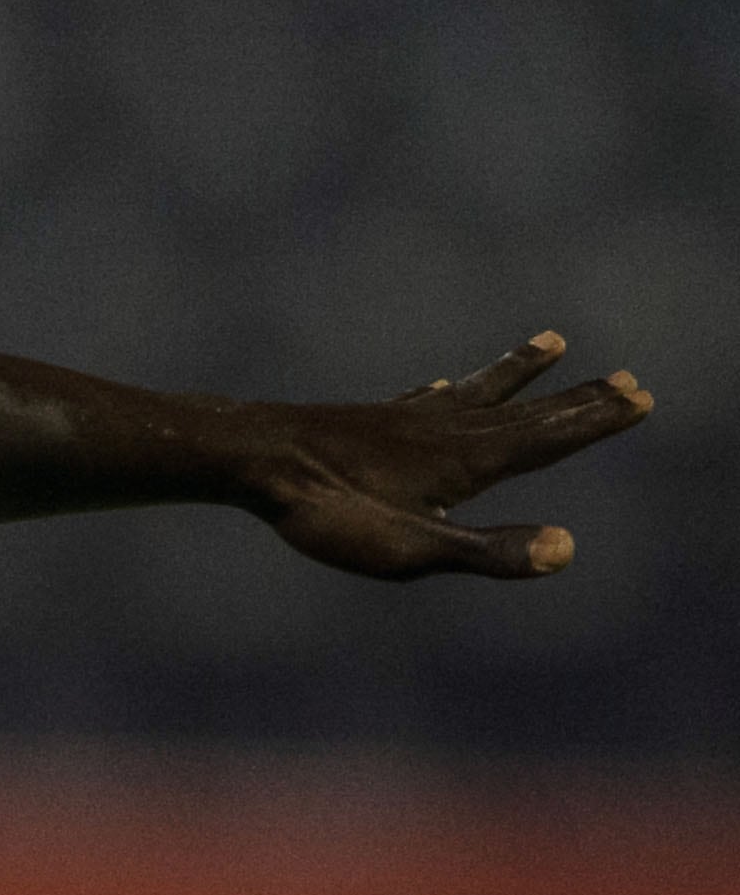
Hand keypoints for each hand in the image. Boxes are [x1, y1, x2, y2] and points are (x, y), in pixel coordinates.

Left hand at [256, 332, 652, 580]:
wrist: (251, 459)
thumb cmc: (328, 511)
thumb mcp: (411, 550)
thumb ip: (488, 552)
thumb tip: (567, 549)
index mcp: (466, 460)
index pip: (548, 438)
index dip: (595, 421)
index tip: (642, 395)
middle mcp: (443, 430)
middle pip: (525, 411)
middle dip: (578, 399)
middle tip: (628, 379)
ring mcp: (403, 421)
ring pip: (476, 392)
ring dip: (519, 372)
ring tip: (552, 342)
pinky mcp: (365, 422)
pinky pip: (418, 401)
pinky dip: (442, 391)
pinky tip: (433, 387)